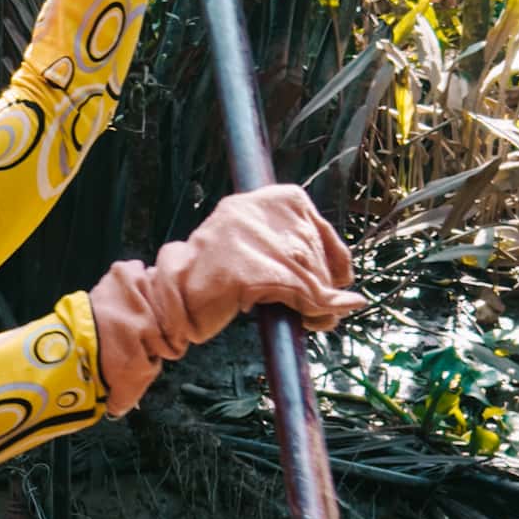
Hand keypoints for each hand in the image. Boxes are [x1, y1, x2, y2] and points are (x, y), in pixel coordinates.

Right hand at [90, 185, 363, 414]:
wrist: (172, 298)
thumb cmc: (216, 278)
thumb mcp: (260, 252)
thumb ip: (298, 254)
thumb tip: (347, 280)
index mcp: (268, 197)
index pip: (316, 224)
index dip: (334, 257)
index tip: (339, 281)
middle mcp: (260, 208)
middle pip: (314, 252)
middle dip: (327, 286)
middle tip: (325, 312)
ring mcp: (251, 237)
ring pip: (310, 273)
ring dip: (322, 304)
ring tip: (316, 321)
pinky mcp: (248, 269)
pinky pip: (298, 291)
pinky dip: (314, 310)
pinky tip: (313, 320)